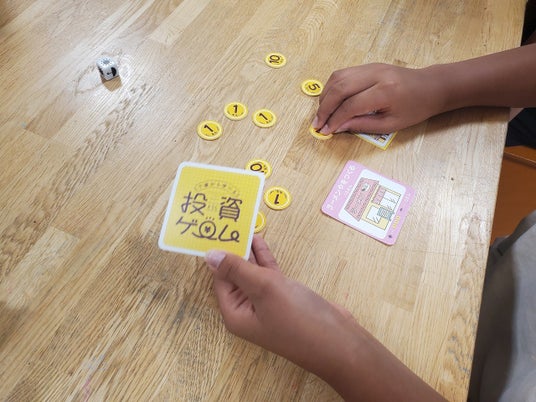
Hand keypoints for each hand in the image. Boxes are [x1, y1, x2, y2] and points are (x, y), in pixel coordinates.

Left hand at [205, 235, 445, 401]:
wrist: (339, 342)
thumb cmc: (298, 317)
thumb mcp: (264, 288)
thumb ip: (237, 269)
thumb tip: (209, 255)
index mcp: (235, 314)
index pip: (219, 279)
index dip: (219, 255)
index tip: (218, 230)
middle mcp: (247, 311)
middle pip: (234, 276)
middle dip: (233, 251)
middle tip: (230, 222)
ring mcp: (267, 305)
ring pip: (252, 274)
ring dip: (249, 253)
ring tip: (244, 226)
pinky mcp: (285, 299)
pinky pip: (269, 276)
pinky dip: (265, 260)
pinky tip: (261, 241)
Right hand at [313, 63, 443, 133]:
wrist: (430, 87)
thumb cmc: (414, 108)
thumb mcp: (391, 124)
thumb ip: (362, 125)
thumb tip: (337, 127)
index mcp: (385, 91)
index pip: (350, 105)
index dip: (334, 119)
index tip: (325, 131)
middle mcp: (376, 74)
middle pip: (340, 88)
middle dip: (324, 108)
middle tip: (317, 123)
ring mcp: (370, 67)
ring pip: (337, 78)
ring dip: (325, 96)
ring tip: (321, 113)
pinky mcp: (367, 65)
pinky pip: (342, 74)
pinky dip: (332, 88)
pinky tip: (329, 101)